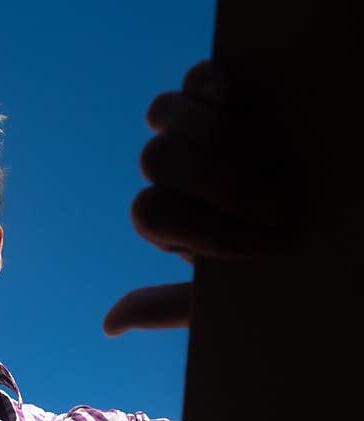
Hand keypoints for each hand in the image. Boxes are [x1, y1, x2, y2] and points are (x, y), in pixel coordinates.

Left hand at [103, 60, 284, 335]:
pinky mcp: (223, 91)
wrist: (333, 223)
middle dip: (217, 183)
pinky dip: (214, 84)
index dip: (200, 230)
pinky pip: (199, 77)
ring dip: (216, 135)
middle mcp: (172, 171)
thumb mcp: (227, 294)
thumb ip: (169, 306)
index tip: (258, 248)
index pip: (150, 213)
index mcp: (169, 217)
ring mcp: (193, 128)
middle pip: (155, 160)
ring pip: (164, 115)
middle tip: (278, 205)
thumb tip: (107, 325)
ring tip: (273, 155)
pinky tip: (241, 101)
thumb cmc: (283, 259)